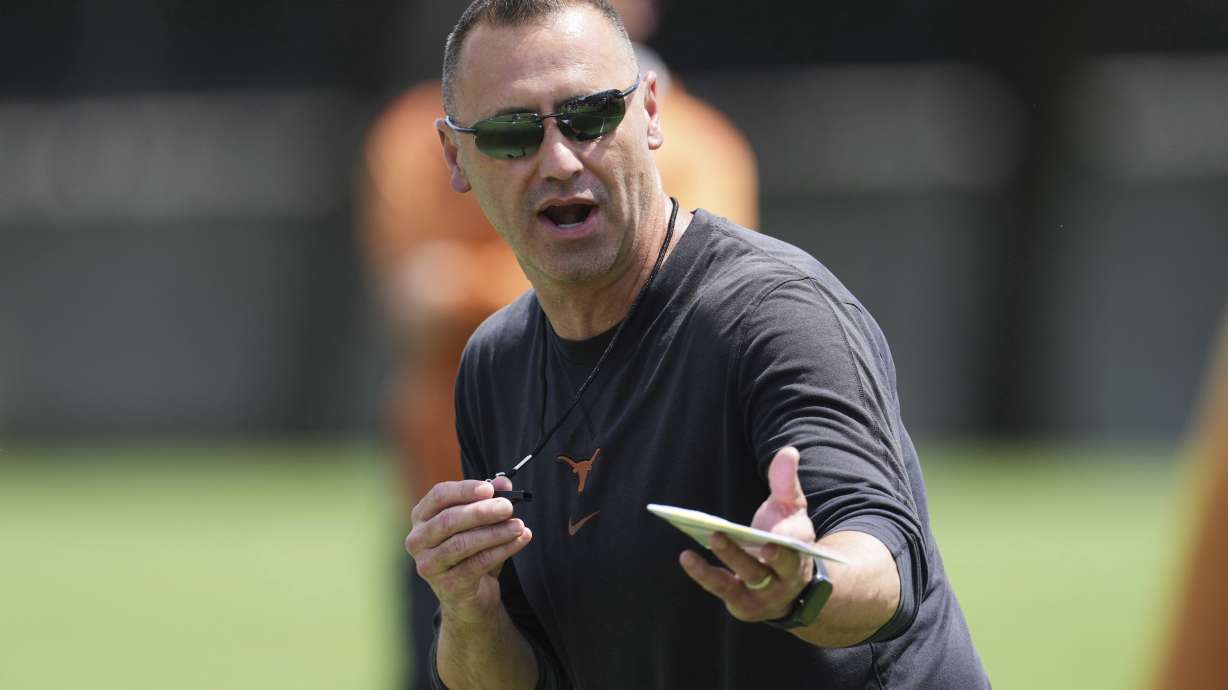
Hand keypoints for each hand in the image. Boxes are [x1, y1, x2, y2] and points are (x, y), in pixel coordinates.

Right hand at [405, 476, 531, 624]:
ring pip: (462, 544)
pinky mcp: (447, 586)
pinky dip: (501, 550)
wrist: (468, 597)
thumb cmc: (470, 552)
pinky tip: (519, 541)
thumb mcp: (479, 523)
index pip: (439, 495)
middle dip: (482, 512)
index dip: (464, 490)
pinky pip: (476, 564)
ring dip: (495, 532)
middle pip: (449, 520)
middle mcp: (418, 540)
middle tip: (508, 507)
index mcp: (422, 518)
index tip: (490, 490)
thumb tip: (503, 482)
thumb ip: (488, 500)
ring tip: (518, 526)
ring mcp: (429, 565)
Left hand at [679, 446, 817, 621]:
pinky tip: (687, 557)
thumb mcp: (790, 508)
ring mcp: (766, 594)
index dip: (783, 545)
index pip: (795, 548)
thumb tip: (788, 451)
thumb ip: (786, 482)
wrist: (791, 585)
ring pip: (746, 578)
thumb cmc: (786, 536)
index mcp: (801, 551)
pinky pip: (723, 589)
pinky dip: (704, 574)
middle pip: (769, 567)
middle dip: (746, 554)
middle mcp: (787, 577)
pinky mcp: (744, 604)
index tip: (769, 540)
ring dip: (726, 561)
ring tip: (706, 538)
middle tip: (721, 535)